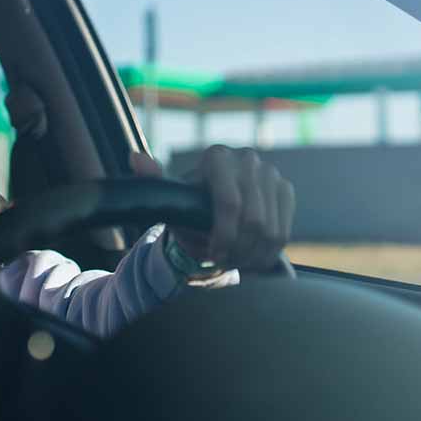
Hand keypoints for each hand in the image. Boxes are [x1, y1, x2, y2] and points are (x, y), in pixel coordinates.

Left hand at [130, 146, 295, 275]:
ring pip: (271, 230)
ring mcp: (270, 173)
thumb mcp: (172, 199)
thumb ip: (153, 181)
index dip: (224, 237)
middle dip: (237, 250)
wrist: (215, 208)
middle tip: (222, 262)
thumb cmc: (189, 206)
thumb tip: (135, 158)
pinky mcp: (285, 190)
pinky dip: (268, 253)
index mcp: (217, 158)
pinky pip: (283, 232)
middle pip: (254, 221)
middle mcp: (247, 159)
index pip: (230, 204)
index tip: (211, 255)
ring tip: (234, 261)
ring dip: (252, 255)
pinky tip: (251, 258)